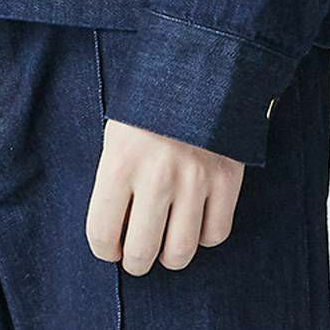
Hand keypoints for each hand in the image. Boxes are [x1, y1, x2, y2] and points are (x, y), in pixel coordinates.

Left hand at [86, 119, 244, 274]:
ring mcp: (195, 180)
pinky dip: (205, 235)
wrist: (201, 68)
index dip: (105, 250)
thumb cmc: (151, 106)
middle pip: (142, 253)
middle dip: (135, 261)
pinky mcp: (227, 179)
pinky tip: (197, 221)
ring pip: (181, 252)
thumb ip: (115, 181)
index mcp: (120, 164)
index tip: (111, 246)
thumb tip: (118, 229)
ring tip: (167, 243)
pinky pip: (216, 233)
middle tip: (138, 252)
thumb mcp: (118, 135)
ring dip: (170, 256)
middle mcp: (156, 177)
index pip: (102, 234)